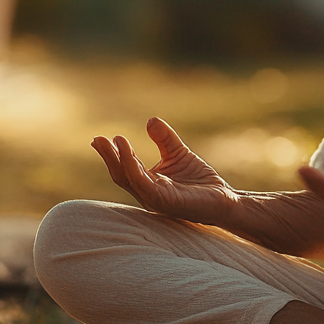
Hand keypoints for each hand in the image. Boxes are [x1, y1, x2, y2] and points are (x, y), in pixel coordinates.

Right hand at [93, 118, 237, 224]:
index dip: (112, 154)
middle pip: (122, 176)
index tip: (99, 138)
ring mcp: (157, 200)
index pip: (124, 169)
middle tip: (97, 139)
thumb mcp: (178, 153)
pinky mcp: (168, 203)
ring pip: (131, 181)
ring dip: (121, 161)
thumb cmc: (200, 181)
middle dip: (109, 158)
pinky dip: (136, 170)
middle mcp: (148, 194)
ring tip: (115, 141)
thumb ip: (164, 139)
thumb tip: (150, 120)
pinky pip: (147, 187)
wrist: (225, 199)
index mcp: (148, 184)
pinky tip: (131, 156)